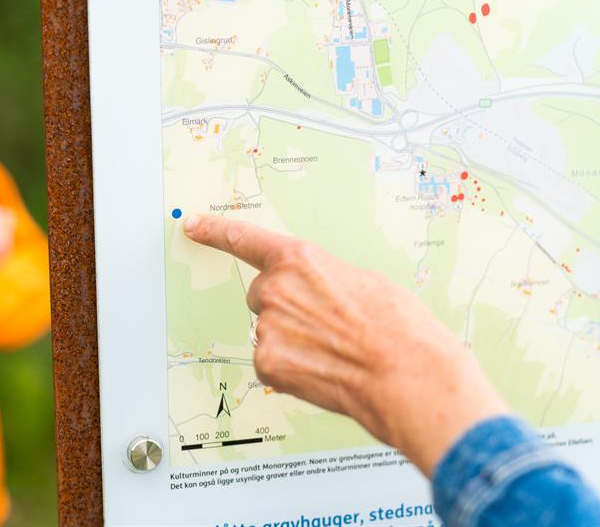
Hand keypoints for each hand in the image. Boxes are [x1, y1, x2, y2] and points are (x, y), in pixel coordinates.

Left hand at [184, 214, 508, 475]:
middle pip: (263, 296)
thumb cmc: (396, 326)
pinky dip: (290, 368)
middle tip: (326, 325)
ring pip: (269, 332)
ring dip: (291, 340)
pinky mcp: (267, 363)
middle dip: (286, 308)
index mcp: (299, 260)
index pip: (245, 239)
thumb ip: (321, 280)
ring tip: (333, 350)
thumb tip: (312, 294)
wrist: (406, 375)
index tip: (193, 224)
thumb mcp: (361, 281)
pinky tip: (322, 370)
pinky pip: (271, 362)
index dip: (216, 231)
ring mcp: (267, 328)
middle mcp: (275, 289)